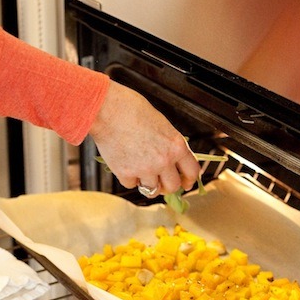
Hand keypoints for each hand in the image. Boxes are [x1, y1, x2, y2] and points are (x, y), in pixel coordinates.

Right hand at [89, 81, 199, 195]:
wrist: (107, 110)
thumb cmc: (131, 109)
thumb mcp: (161, 124)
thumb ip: (169, 143)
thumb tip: (173, 158)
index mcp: (176, 146)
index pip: (192, 171)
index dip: (189, 180)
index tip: (186, 183)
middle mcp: (163, 160)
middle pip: (173, 186)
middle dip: (168, 186)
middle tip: (162, 182)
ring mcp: (145, 169)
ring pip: (152, 190)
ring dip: (147, 183)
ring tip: (140, 170)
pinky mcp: (126, 174)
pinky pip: (131, 184)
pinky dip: (129, 177)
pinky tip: (125, 163)